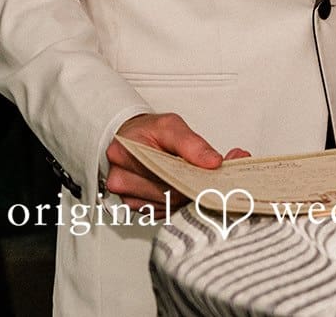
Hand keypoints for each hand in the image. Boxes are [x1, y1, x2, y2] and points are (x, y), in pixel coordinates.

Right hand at [105, 113, 249, 211]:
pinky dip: (178, 202)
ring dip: (188, 195)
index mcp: (125, 153)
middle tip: (215, 178)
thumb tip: (213, 162)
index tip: (213, 172)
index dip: (191, 174)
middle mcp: (120, 179)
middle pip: (167, 192)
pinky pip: (163, 210)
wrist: (132, 139)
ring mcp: (126, 196)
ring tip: (202, 181)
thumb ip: (192, 143)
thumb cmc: (148, 131)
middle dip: (194, 185)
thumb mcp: (170, 126)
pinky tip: (186, 190)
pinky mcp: (135, 207)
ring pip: (168, 204)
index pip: (163, 171)